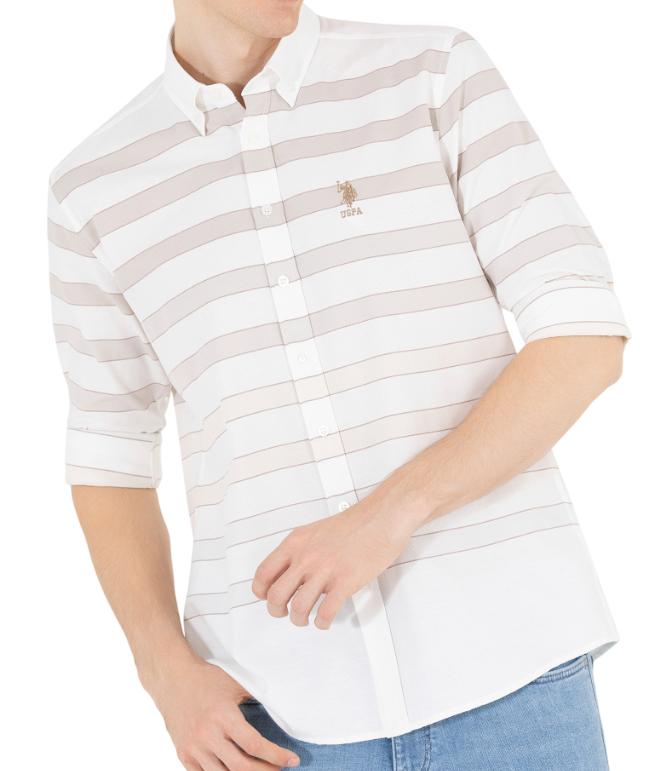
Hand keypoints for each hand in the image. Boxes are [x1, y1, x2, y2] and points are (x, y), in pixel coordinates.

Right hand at [144, 651, 300, 769]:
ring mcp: (193, 748)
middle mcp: (207, 735)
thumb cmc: (206, 679)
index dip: (276, 756)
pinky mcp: (183, 755)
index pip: (254, 745)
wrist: (173, 680)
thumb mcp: (234, 682)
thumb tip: (280, 701)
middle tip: (280, 769)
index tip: (292, 760)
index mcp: (223, 716)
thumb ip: (256, 694)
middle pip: (242, 768)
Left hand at [251, 497, 417, 629]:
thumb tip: (291, 571)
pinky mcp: (345, 582)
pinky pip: (326, 613)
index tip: (266, 598)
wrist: (382, 516)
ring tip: (306, 619)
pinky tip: (325, 620)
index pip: (263, 574)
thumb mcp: (316, 531)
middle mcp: (306, 557)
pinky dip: (322, 622)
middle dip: (277, 611)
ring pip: (298, 608)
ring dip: (299, 619)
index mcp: (296, 543)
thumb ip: (301, 550)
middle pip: (276, 596)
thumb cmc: (355, 523)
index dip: (261, 592)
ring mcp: (325, 570)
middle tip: (284, 613)